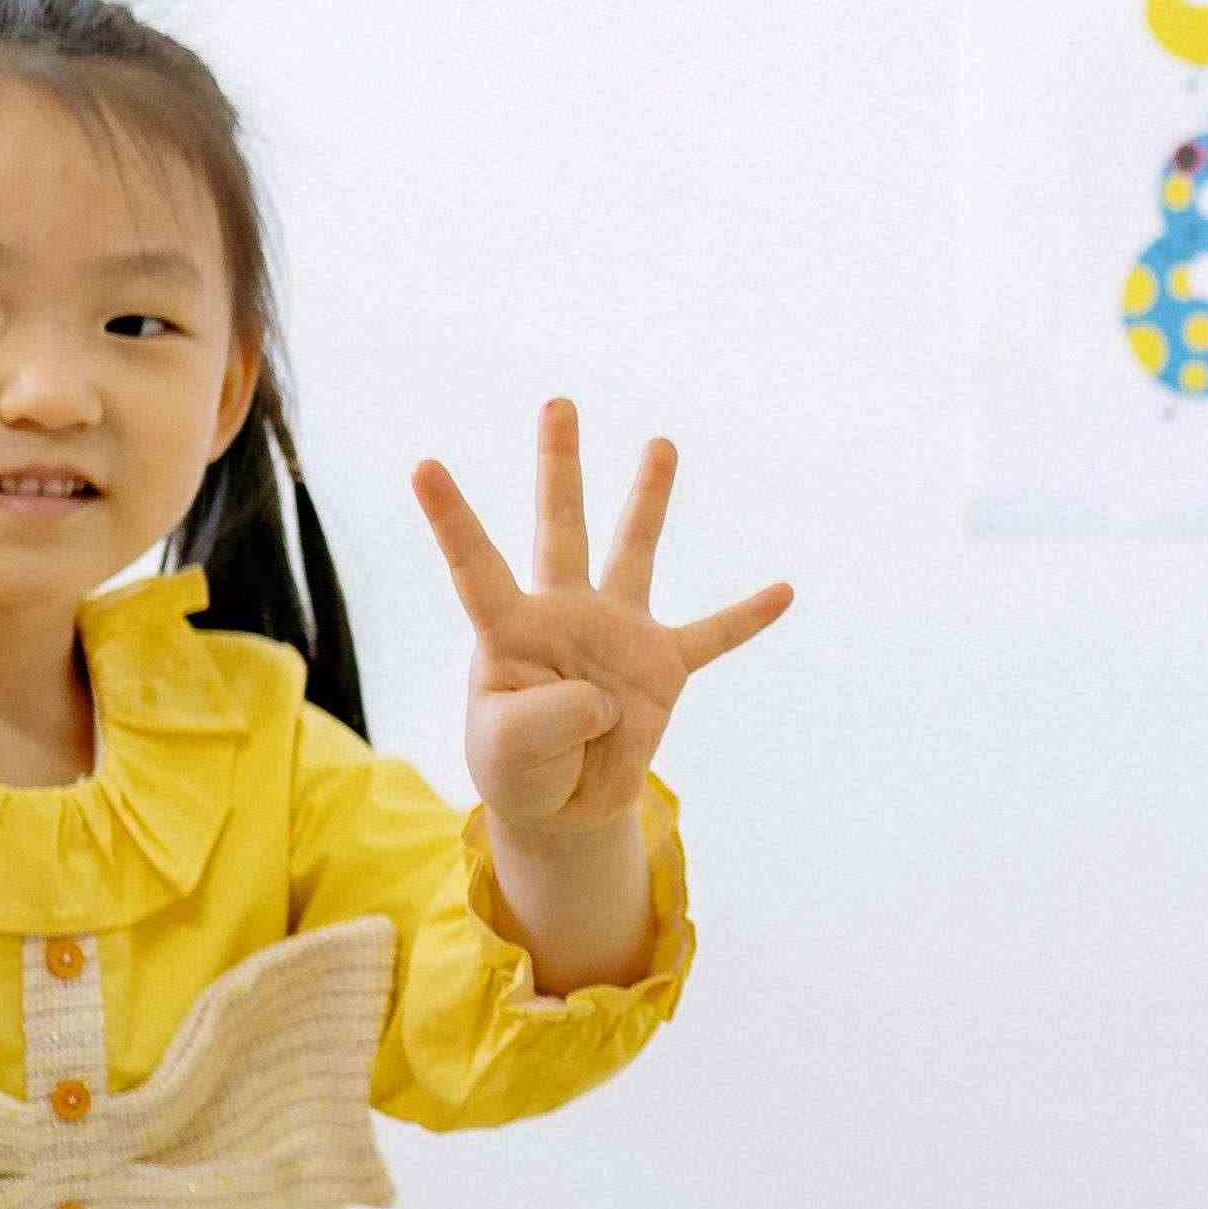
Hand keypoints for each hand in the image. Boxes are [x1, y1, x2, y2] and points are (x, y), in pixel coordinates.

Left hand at [409, 400, 792, 829]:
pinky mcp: (662, 668)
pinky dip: (747, 617)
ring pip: (635, 552)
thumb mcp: (510, 749)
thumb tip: (604, 693)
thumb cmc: (518, 767)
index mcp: (511, 629)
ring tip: (660, 444)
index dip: (451, 519)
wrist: (562, 805)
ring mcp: (617, 634)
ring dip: (647, 500)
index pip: (477, 565)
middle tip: (558, 403)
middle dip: (560, 465)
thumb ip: (547, 717)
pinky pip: (712, 636)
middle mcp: (564, 614)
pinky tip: (783, 590)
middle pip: (560, 527)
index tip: (423, 467)